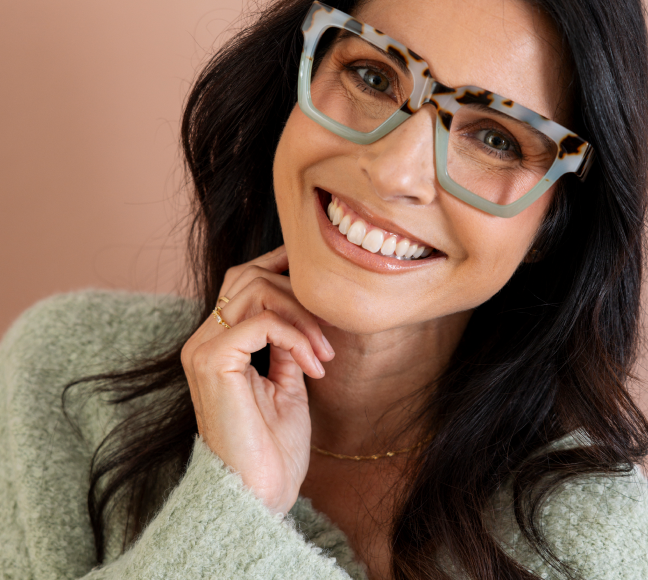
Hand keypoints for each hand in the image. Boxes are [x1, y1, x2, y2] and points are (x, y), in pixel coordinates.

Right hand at [180, 246, 333, 515]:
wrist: (258, 495)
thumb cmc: (274, 447)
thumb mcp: (287, 382)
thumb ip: (286, 343)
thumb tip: (303, 310)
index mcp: (216, 344)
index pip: (242, 281)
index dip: (279, 269)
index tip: (319, 284)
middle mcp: (202, 340)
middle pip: (248, 276)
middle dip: (297, 294)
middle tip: (328, 337)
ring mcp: (203, 349)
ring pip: (256, 291)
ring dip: (302, 316)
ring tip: (325, 354)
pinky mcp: (212, 361)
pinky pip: (262, 323)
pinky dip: (296, 337)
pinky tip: (314, 365)